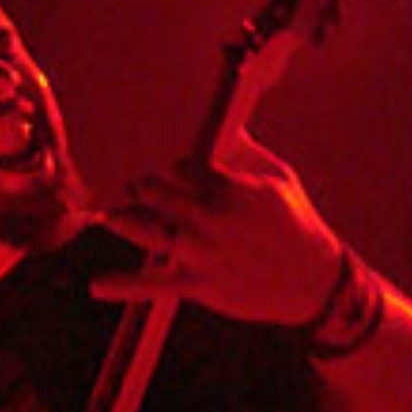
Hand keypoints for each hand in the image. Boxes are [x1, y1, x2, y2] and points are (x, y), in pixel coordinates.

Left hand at [97, 133, 343, 325]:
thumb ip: (246, 151)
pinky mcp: (201, 286)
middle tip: (137, 190)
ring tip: (111, 217)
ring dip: (125, 223)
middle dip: (144, 189)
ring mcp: (204, 253)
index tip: (172, 176)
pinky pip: (155, 286)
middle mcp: (213, 218)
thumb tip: (225, 125)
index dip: (173, 170)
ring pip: (151, 232)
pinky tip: (96, 285)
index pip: (182, 167)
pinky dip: (124, 286)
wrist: (314, 281)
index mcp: (231, 186)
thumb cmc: (297, 225)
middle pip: (159, 194)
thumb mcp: (279, 178)